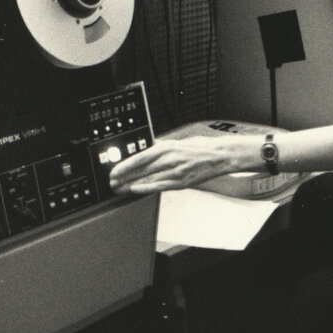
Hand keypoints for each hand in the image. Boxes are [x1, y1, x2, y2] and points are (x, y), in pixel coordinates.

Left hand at [108, 137, 234, 196]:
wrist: (220, 156)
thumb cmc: (201, 148)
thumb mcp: (178, 142)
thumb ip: (162, 147)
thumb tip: (148, 151)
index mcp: (167, 147)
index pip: (140, 158)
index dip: (124, 166)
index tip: (114, 171)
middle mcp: (169, 159)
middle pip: (140, 170)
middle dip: (124, 177)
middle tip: (112, 183)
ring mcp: (175, 172)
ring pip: (148, 179)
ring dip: (131, 185)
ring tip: (120, 189)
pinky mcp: (181, 182)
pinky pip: (160, 186)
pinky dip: (147, 188)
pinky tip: (136, 190)